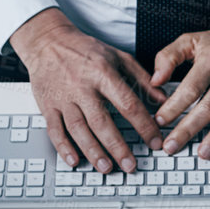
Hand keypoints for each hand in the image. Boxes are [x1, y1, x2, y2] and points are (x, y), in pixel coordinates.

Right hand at [10, 8, 165, 173]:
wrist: (48, 41)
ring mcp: (63, 97)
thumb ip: (142, 78)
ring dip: (93, 151)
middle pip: (101, 121)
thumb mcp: (118, 56)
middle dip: (117, 146)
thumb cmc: (85, 50)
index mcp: (103, 73)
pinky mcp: (47, 105)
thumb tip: (162, 98)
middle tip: (130, 165)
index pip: (127, 103)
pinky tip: (74, 160)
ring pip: (78, 129)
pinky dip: (63, 147)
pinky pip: (54, 130)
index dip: (143, 125)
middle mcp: (82, 87)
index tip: (154, 142)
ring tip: (106, 167)